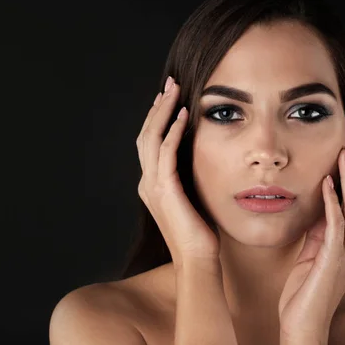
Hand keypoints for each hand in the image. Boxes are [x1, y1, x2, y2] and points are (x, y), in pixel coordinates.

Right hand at [136, 76, 219, 268]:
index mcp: (151, 185)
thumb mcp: (191, 199)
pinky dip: (172, 131)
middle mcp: (146, 182)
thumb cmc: (199, 234)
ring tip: (174, 90)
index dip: (157, 118)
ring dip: (163, 112)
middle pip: (145, 135)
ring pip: (151, 138)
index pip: (149, 143)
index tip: (169, 98)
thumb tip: (199, 159)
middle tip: (170, 84)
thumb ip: (187, 178)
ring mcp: (152, 186)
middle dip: (157, 107)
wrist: (197, 260)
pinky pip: (166, 153)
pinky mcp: (165, 190)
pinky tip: (184, 115)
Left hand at [278, 138, 344, 344]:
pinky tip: (327, 184)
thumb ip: (317, 236)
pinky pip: (336, 225)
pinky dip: (333, 203)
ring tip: (343, 155)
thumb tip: (317, 211)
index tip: (344, 156)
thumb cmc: (303, 294)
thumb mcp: (310, 257)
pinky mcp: (333, 260)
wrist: (302, 326)